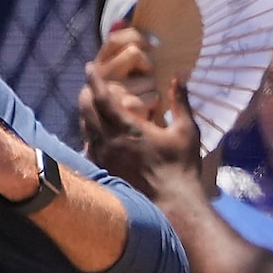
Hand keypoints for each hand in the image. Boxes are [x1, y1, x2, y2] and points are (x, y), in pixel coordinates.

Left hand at [81, 43, 206, 201]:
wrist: (174, 204)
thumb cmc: (182, 167)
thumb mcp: (186, 131)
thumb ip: (181, 101)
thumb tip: (179, 76)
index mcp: (128, 128)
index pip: (102, 98)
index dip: (94, 80)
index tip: (89, 67)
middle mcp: (110, 141)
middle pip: (86, 111)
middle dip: (85, 94)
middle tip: (88, 84)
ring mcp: (105, 158)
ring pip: (86, 128)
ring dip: (85, 113)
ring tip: (90, 104)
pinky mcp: (106, 170)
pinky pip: (90, 146)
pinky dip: (90, 133)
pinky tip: (95, 132)